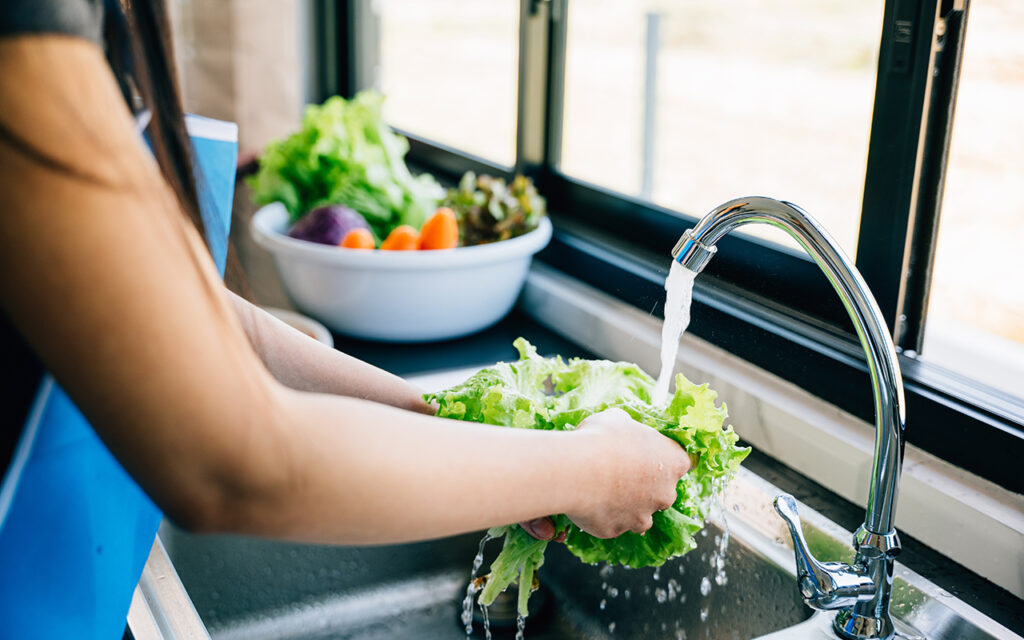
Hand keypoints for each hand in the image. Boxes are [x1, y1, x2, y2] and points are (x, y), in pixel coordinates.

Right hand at [562, 408, 691, 538]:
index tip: (649, 456)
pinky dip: (603, 516)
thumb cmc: (602, 439)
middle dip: (645, 486)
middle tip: (619, 472)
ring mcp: (642, 517)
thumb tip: (624, 428)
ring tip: (602, 491)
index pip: (682, 462)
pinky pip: (612, 525)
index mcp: (673, 462)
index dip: (664, 459)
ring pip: (640, 516)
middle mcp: (665, 494)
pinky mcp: (616, 531)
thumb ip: (629, 428)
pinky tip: (588, 501)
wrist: (577, 470)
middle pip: (663, 492)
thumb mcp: (617, 419)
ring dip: (627, 506)